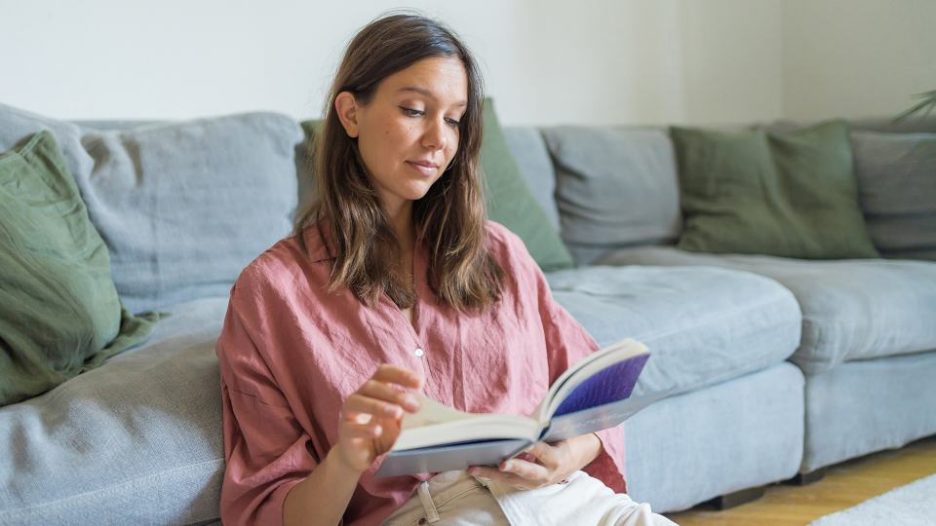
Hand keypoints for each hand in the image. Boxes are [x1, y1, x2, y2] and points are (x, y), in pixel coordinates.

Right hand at [333, 364, 422, 472]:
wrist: (359, 456)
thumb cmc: (381, 434)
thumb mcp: (399, 421)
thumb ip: (409, 412)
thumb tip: (430, 411)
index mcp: (374, 389)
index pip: (384, 372)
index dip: (401, 374)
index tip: (419, 383)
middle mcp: (359, 396)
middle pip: (373, 386)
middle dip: (395, 394)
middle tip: (414, 406)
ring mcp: (349, 413)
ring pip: (359, 402)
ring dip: (380, 406)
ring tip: (397, 413)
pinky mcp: (344, 432)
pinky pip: (352, 427)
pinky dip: (365, 428)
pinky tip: (377, 431)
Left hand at [468, 433, 600, 489]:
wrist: (578, 456)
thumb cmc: (567, 438)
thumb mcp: (560, 432)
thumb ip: (542, 429)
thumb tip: (520, 423)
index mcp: (557, 459)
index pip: (543, 452)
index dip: (533, 448)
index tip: (524, 442)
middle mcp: (546, 474)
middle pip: (526, 472)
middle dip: (512, 467)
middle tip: (500, 464)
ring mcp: (536, 482)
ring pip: (512, 480)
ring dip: (492, 474)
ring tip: (473, 468)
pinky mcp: (527, 485)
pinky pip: (509, 480)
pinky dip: (493, 475)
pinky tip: (477, 468)